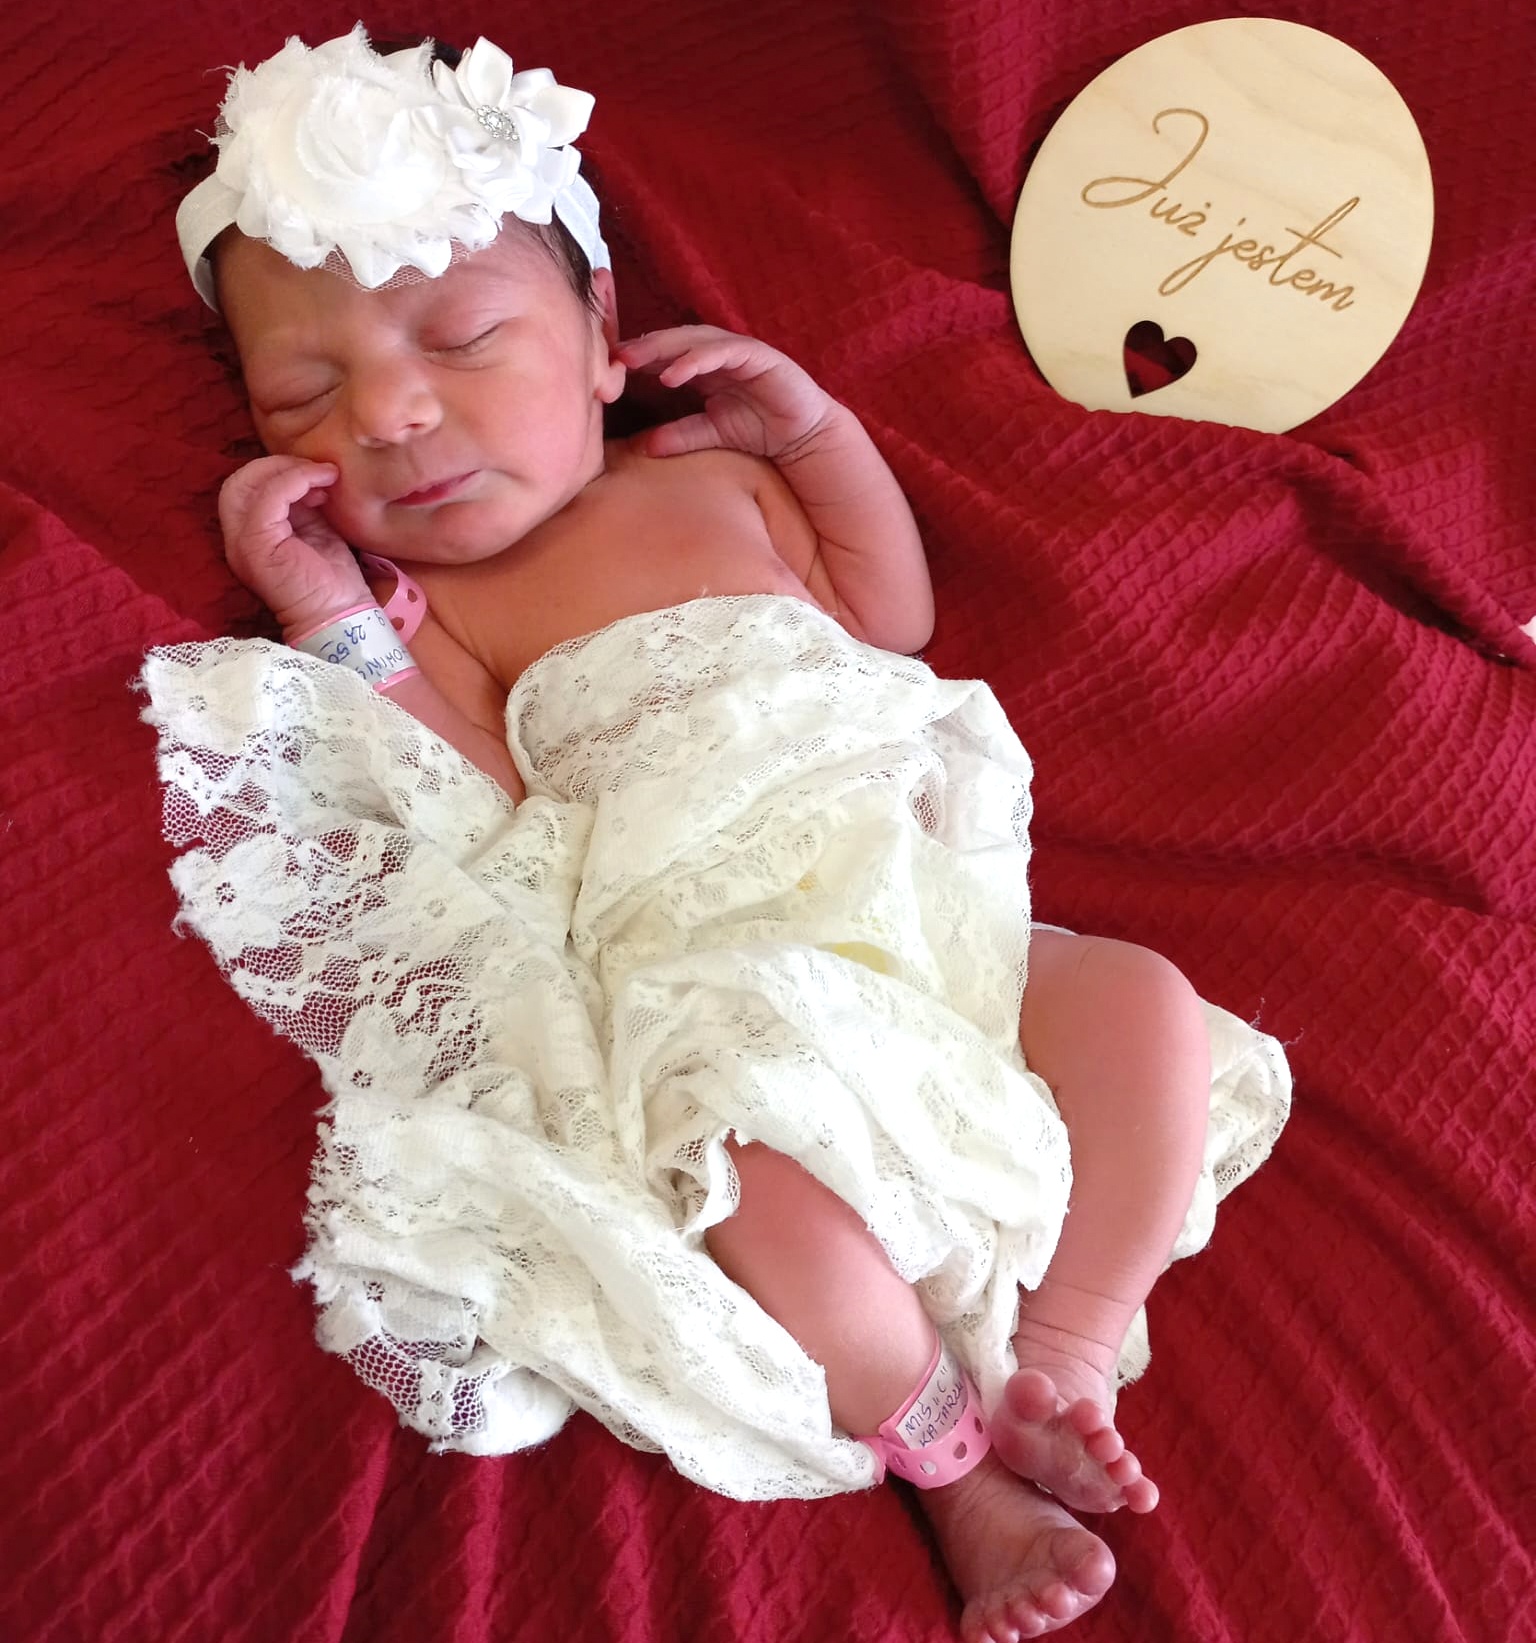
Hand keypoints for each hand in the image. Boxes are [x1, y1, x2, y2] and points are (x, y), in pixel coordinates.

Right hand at [219, 455, 370, 634]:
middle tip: (317, 470)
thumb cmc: (332, 579)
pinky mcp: (257, 546)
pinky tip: (322, 485)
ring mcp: (242, 544)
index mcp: (249, 535)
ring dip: (288, 470)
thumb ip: (301, 504)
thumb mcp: (315, 530)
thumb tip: (307, 474)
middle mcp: (237, 539)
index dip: (276, 470)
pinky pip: (267, 498)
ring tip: (324, 476)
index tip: (317, 475)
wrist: (340, 615)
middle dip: (277, 465)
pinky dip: (295, 481)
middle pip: (236, 481)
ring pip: (244, 484)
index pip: (244, 487)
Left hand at [615, 326, 840, 461]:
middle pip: (672, 340)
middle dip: (641, 346)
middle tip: (612, 356)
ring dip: (663, 348)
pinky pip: (724, 352)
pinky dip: (697, 359)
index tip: (607, 369)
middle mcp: (717, 353)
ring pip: (694, 340)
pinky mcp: (759, 356)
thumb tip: (644, 448)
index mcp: (703, 366)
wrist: (804, 436)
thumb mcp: (711, 434)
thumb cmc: (759, 429)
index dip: (636, 358)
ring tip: (635, 360)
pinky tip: (675, 372)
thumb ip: (680, 435)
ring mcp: (738, 350)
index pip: (663, 354)